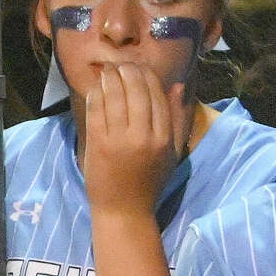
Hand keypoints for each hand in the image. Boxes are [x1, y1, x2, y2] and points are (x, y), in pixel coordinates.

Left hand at [83, 63, 187, 216]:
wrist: (125, 210)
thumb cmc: (150, 182)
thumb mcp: (172, 153)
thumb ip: (176, 120)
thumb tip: (178, 86)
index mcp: (164, 139)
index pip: (157, 95)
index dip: (147, 75)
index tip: (139, 68)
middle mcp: (144, 137)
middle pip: (136, 90)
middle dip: (128, 71)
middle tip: (121, 65)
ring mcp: (120, 139)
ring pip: (115, 94)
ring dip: (110, 77)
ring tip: (108, 70)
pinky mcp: (98, 143)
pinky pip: (97, 108)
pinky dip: (96, 93)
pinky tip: (97, 88)